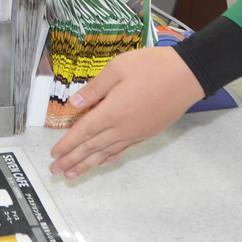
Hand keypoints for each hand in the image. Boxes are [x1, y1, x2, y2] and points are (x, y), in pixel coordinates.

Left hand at [50, 47, 203, 178]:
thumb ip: (95, 88)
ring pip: (106, 153)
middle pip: (92, 147)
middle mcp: (123, 127)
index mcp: (113, 111)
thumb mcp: (117, 68)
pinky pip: (123, 150)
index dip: (68, 144)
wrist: (187, 75)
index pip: (84, 131)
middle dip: (72, 160)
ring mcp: (136, 133)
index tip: (54, 154)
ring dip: (87, 165)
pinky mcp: (147, 133)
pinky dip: (109, 158)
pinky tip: (101, 163)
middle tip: (55, 170)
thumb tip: (74, 102)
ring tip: (72, 175)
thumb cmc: (153, 66)